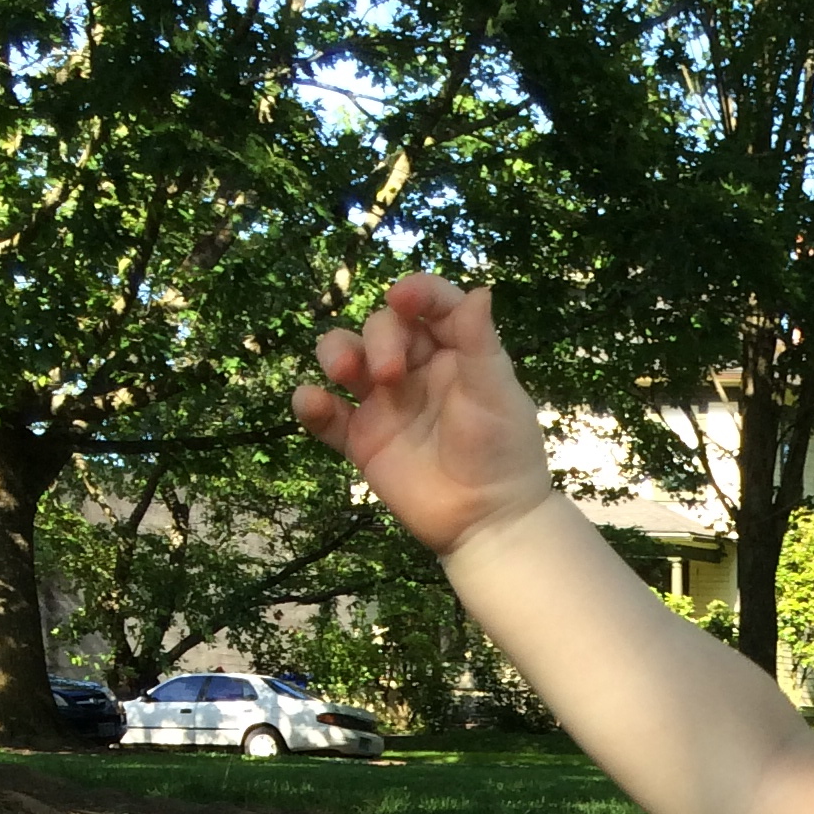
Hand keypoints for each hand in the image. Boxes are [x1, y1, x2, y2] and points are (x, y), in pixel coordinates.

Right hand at [291, 276, 553, 559]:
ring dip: (336, 354)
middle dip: (378, 339)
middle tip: (390, 374)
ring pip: (344, 359)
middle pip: (380, 328)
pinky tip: (312, 402)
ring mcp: (385, 404)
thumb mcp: (496, 393)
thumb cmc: (503, 453)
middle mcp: (415, 371)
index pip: (430, 306)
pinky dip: (310, 404)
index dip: (415, 293)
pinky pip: (325, 415)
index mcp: (453, 352)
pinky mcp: (362, 440)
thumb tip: (480, 290)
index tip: (400, 299)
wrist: (489, 523)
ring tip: (345, 374)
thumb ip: (479, 342)